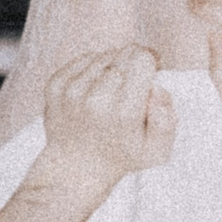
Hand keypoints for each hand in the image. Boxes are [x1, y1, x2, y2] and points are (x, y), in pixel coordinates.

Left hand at [40, 43, 174, 196]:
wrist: (75, 169)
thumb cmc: (121, 155)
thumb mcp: (156, 150)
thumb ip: (167, 119)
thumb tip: (156, 88)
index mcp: (123, 112)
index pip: (142, 58)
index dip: (150, 63)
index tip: (148, 77)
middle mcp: (95, 99)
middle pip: (124, 52)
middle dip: (132, 64)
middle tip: (129, 88)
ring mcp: (71, 91)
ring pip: (103, 55)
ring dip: (111, 68)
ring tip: (109, 93)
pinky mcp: (54, 85)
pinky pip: (82, 58)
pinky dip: (91, 69)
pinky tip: (92, 91)